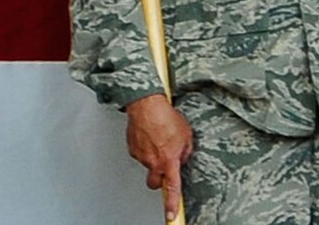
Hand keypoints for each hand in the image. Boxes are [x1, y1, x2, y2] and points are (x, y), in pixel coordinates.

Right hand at [124, 94, 192, 220]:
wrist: (146, 105)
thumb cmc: (165, 117)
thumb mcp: (186, 135)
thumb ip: (186, 150)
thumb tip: (183, 156)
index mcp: (169, 161)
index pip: (172, 189)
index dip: (172, 204)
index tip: (171, 216)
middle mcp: (154, 162)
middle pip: (154, 183)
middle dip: (159, 181)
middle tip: (163, 169)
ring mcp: (141, 156)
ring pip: (147, 165)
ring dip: (152, 158)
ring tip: (158, 139)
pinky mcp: (132, 148)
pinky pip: (140, 153)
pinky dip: (144, 148)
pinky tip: (148, 136)